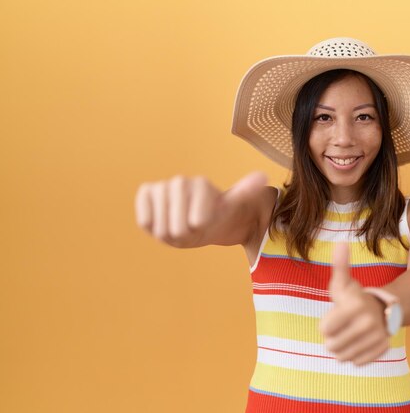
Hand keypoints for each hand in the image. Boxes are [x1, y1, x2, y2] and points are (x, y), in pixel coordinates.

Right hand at [134, 171, 266, 247]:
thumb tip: (263, 177)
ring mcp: (160, 188)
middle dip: (186, 235)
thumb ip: (246, 191)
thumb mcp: (236, 206)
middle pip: (176, 225)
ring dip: (171, 234)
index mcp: (200, 185)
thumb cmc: (220, 214)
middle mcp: (179, 182)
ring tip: (180, 228)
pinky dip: (153, 227)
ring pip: (159, 225)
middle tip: (193, 229)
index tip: (205, 223)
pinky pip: (144, 219)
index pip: (195, 220)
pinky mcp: (146, 195)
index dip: (200, 228)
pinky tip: (163, 224)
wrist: (201, 220)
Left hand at [319, 243, 389, 365]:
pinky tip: (360, 343)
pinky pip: (357, 362)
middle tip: (342, 328)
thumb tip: (340, 243)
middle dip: (332, 339)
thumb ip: (340, 265)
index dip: (326, 325)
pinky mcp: (382, 349)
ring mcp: (377, 337)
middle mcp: (368, 323)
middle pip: (331, 346)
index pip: (324, 330)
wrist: (382, 310)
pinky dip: (356, 355)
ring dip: (342, 348)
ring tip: (349, 335)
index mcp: (355, 307)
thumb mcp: (343, 283)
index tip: (335, 316)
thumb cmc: (354, 298)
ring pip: (343, 357)